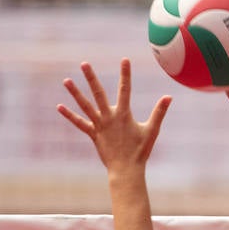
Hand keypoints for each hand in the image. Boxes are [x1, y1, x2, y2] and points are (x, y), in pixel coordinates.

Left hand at [57, 59, 171, 171]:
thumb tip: (169, 97)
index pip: (125, 89)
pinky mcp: (93, 134)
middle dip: (91, 77)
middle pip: (98, 93)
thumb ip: (159, 112)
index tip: (124, 60)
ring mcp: (99, 125)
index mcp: (123, 114)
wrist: (126, 170)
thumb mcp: (152, 130)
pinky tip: (59, 106)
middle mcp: (109, 117)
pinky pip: (79, 123)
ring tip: (66, 80)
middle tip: (84, 63)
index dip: (125, 74)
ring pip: (85, 106)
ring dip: (75, 93)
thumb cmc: (140, 151)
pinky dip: (70, 115)